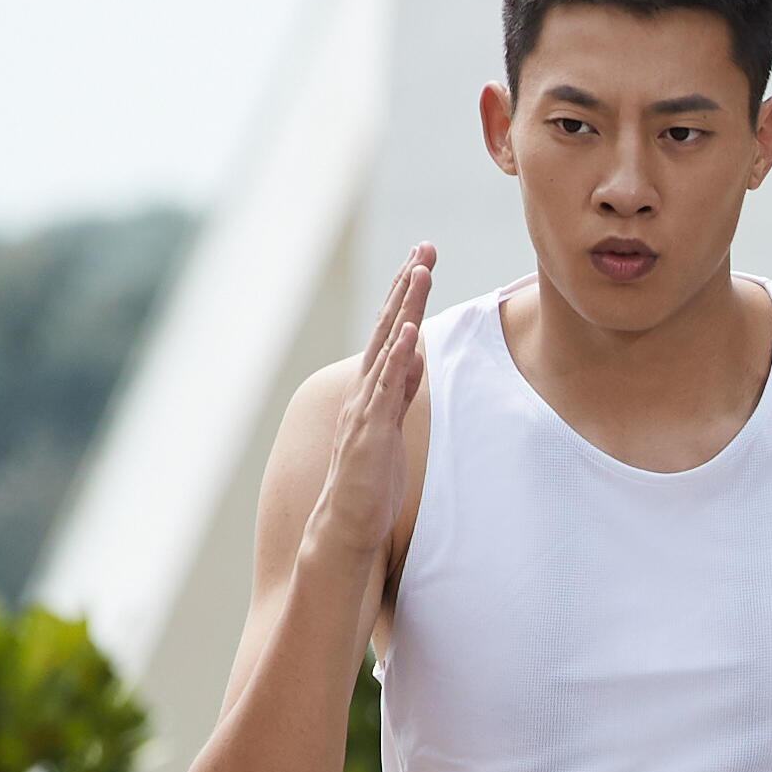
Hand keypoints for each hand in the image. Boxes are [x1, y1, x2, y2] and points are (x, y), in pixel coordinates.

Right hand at [301, 245, 435, 581]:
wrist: (346, 525)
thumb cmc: (373, 480)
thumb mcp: (394, 422)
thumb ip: (403, 386)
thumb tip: (415, 352)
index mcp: (374, 388)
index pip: (390, 331)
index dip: (406, 295)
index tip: (422, 259)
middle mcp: (366, 389)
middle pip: (388, 326)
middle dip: (407, 285)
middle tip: (425, 246)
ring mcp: (365, 407)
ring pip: (386, 347)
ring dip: (403, 308)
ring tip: (419, 271)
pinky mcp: (371, 431)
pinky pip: (385, 389)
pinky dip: (396, 359)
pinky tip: (408, 333)